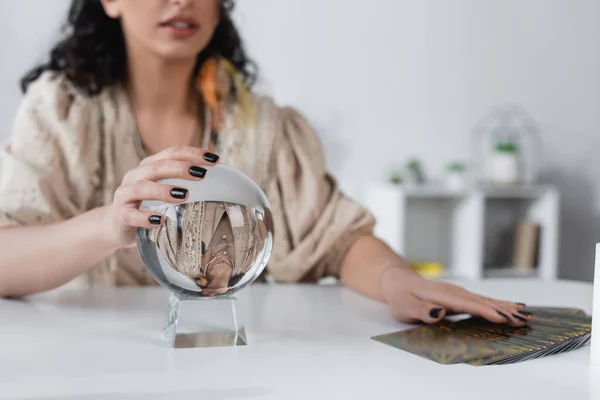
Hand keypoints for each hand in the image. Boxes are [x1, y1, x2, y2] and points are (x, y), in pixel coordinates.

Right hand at [100, 146, 219, 248]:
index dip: (192, 153)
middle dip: (180, 168)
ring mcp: (125, 195)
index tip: (214, 159)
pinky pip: (131, 214)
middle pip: (157, 166)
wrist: (115, 225)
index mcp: (150, 166)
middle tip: (201, 174)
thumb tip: (220, 183)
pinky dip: (145, 217)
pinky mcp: (120, 215)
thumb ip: (183, 183)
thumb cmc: (147, 205)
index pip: (172, 153)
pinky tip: (160, 220)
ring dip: (163, 190)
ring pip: (142, 188)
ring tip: (183, 195)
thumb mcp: (164, 191)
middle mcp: (136, 176)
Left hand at [381, 267, 531, 326]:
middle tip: (524, 320)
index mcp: (442, 296)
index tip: (504, 319)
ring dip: (506, 308)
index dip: (486, 312)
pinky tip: (512, 308)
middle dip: (503, 311)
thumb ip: (421, 310)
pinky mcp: (460, 296)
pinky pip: (483, 301)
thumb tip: (439, 312)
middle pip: (482, 302)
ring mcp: (459, 293)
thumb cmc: (400, 296)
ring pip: (486, 300)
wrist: (398, 281)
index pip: (468, 305)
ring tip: (526, 315)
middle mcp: (454, 292)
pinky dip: (499, 304)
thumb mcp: (404, 306)